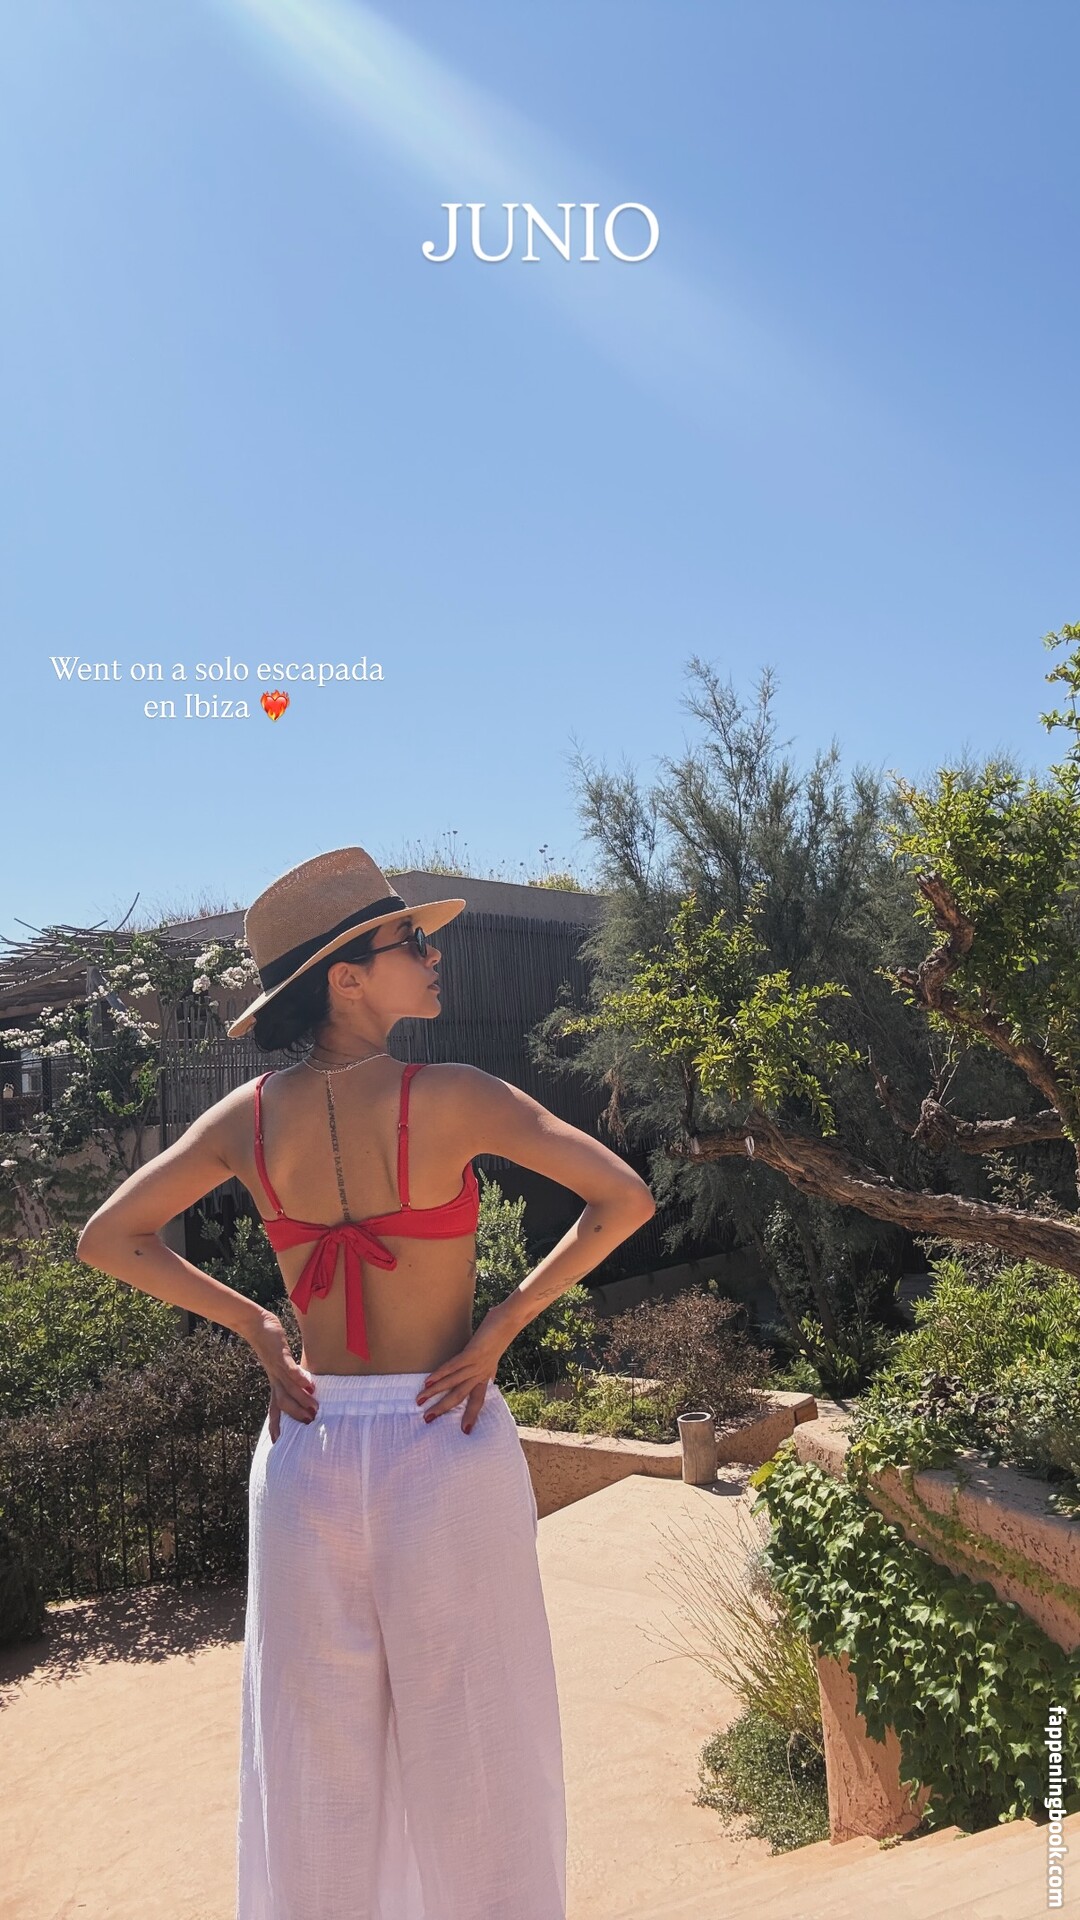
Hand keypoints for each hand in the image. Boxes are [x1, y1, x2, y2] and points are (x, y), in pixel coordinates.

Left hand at [247, 1310, 318, 1442]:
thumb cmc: (269, 1343)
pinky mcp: (280, 1354)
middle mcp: (274, 1378)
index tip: (277, 1442)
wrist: (255, 1325)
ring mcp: (277, 1367)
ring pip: (289, 1387)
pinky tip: (309, 1383)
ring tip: (314, 1408)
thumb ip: (291, 1375)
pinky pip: (290, 1368)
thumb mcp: (279, 1363)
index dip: (276, 1424)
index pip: (274, 1407)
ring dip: (301, 1399)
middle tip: (308, 1423)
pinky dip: (298, 1377)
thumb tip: (305, 1386)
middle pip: (283, 1401)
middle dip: (295, 1414)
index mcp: (274, 1382)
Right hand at [415, 1312, 512, 1432]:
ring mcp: (478, 1364)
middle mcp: (482, 1373)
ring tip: (420, 1400)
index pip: (478, 1400)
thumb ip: (479, 1358)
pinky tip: (428, 1381)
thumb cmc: (499, 1330)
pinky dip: (440, 1375)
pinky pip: (454, 1367)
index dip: (472, 1415)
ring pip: (453, 1384)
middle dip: (443, 1408)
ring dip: (434, 1393)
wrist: (512, 1318)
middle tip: (427, 1419)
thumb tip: (469, 1357)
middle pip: (460, 1396)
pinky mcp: (473, 1352)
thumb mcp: (490, 1350)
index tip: (466, 1431)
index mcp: (486, 1374)